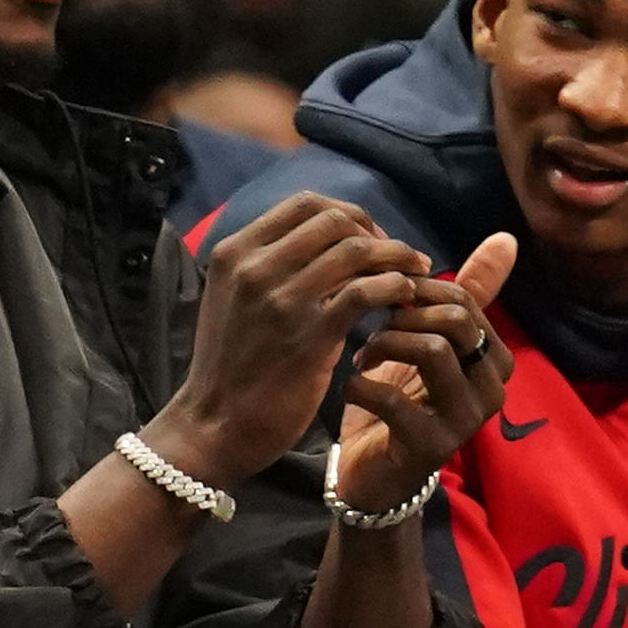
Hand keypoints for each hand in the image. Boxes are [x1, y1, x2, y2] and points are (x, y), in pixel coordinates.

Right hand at [153, 193, 431, 487]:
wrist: (213, 425)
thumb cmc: (230, 366)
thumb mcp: (233, 300)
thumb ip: (269, 267)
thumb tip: (332, 243)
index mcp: (233, 252)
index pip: (304, 203)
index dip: (348, 213)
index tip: (368, 238)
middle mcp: (253, 267)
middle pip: (334, 220)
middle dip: (376, 233)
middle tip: (396, 259)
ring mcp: (280, 299)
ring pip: (356, 250)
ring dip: (396, 258)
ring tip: (414, 275)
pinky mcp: (309, 333)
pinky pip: (368, 290)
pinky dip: (395, 288)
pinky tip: (402, 300)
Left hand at [337, 233, 517, 510]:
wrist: (373, 477)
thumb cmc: (399, 402)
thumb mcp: (429, 344)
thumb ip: (463, 298)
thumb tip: (505, 239)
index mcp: (494, 359)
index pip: (464, 301)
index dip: (414, 291)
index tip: (381, 302)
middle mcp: (491, 388)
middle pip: (455, 321)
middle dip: (402, 316)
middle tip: (373, 328)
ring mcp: (465, 421)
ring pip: (432, 349)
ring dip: (385, 344)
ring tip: (364, 355)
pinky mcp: (430, 447)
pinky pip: (393, 396)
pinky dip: (360, 384)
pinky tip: (352, 387)